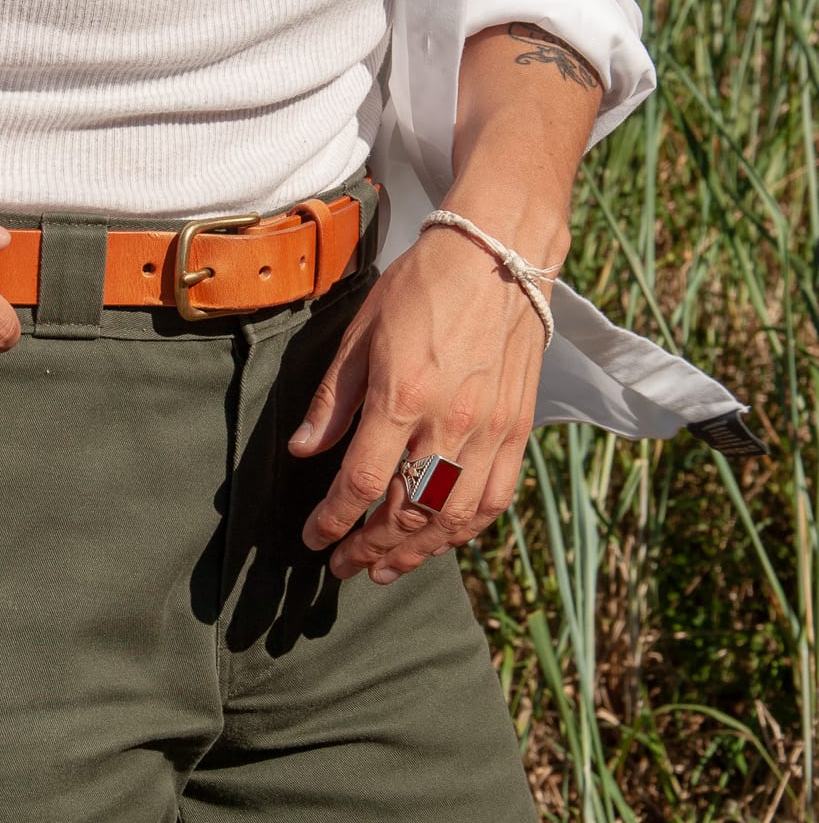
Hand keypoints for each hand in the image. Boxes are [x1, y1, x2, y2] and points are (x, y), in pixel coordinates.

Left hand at [287, 224, 551, 580]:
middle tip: (344, 567)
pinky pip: (495, 498)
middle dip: (370, 549)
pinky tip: (442, 538)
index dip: (333, 521)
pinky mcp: (518, 428)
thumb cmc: (422, 285)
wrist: (497, 254)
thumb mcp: (361, 333)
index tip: (313, 539)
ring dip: (417, 552)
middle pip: (408, 512)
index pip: (362, 483)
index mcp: (402, 396)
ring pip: (454, 518)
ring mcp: (491, 430)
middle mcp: (450, 422)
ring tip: (387, 567)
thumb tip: (304, 451)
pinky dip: (466, 530)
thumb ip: (333, 399)